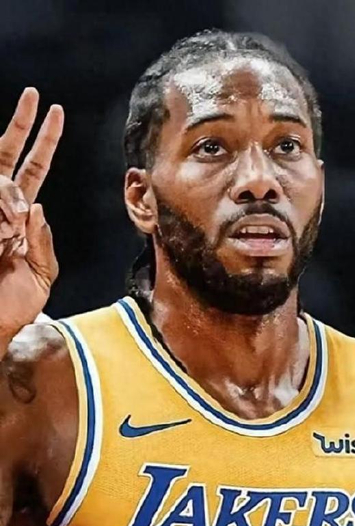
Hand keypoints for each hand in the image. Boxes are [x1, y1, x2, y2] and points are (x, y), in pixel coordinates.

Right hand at [0, 88, 63, 337]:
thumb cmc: (14, 304)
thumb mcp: (42, 274)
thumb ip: (43, 240)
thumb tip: (36, 204)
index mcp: (20, 216)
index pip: (33, 168)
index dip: (44, 141)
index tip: (55, 112)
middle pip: (7, 157)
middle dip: (21, 126)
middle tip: (33, 97)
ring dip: (5, 202)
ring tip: (6, 244)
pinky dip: (0, 211)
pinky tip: (1, 242)